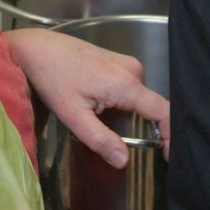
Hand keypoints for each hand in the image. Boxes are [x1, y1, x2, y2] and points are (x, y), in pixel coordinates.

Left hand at [5, 28, 169, 167]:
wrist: (37, 48)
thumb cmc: (53, 78)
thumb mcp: (73, 116)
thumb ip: (100, 139)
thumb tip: (123, 160)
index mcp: (127, 84)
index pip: (164, 112)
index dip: (172, 135)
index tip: (170, 155)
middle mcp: (133, 70)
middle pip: (151, 106)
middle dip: (144, 128)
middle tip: (126, 145)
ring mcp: (126, 62)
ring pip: (139, 97)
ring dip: (130, 114)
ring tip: (105, 124)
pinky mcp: (117, 60)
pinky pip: (130, 87)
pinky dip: (123, 102)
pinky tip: (100, 106)